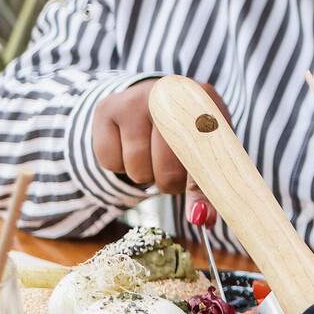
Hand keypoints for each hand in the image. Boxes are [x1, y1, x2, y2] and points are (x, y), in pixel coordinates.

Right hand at [91, 78, 224, 222]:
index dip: (201, 182)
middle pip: (170, 163)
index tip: (199, 207)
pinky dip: (120, 167)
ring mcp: (136, 98)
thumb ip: (205, 186)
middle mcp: (170, 93)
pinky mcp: (107, 109)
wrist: (148, 100)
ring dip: (145, 176)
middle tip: (172, 180)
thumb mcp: (202, 150)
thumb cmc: (184, 132)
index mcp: (204, 99)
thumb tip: (204, 220)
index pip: (206, 148)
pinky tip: (129, 149)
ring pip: (138, 166)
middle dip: (170, 183)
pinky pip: (111, 162)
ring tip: (152, 159)